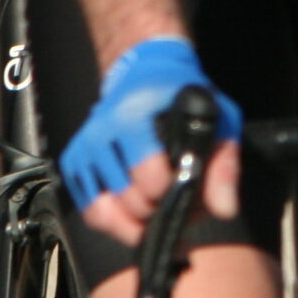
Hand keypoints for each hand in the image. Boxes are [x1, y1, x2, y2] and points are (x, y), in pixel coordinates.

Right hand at [59, 37, 244, 244]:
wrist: (145, 73)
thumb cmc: (184, 97)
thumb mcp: (218, 117)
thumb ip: (224, 164)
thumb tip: (224, 210)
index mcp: (133, 114)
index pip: (147, 175)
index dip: (171, 191)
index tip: (183, 182)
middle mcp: (100, 131)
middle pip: (127, 200)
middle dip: (157, 210)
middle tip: (174, 195)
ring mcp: (83, 148)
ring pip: (103, 214)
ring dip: (135, 223)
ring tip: (157, 209)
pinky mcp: (73, 163)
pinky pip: (90, 213)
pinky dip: (115, 222)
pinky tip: (137, 212)